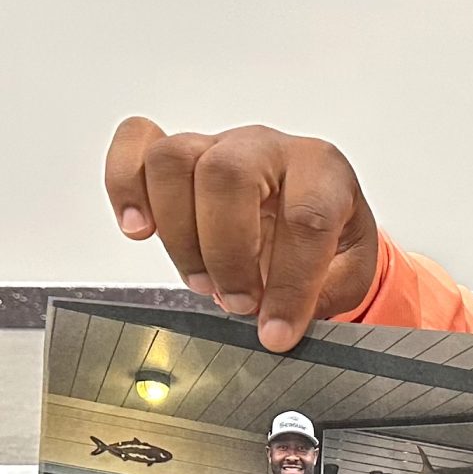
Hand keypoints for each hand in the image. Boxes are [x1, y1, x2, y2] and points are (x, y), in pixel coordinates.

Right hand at [104, 120, 382, 351]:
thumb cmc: (325, 233)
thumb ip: (322, 295)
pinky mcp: (177, 152)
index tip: (277, 330)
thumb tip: (278, 324)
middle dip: (227, 253)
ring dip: (179, 234)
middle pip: (227, 175)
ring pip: (174, 161)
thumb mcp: (347, 270)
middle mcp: (266, 149)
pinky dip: (124, 185)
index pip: (305, 217)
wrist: (306, 205)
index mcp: (321, 172)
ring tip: (201, 280)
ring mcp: (217, 144)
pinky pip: (135, 142)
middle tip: (237, 302)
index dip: (289, 284)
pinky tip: (139, 229)